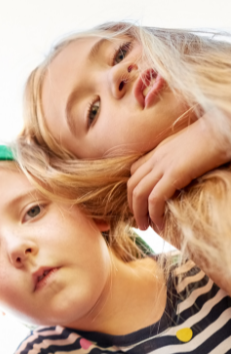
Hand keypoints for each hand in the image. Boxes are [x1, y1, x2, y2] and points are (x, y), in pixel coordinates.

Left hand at [128, 113, 230, 230]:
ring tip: (146, 227)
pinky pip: (155, 198)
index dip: (134, 190)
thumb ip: (183, 159)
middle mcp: (157, 157)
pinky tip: (160, 223)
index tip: (141, 205)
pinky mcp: (175, 172)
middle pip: (132, 185)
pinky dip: (154, 213)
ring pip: (139, 193)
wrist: (226, 126)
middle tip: (140, 221)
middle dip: (132, 206)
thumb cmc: (218, 135)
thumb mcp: (194, 146)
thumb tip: (187, 174)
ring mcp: (164, 164)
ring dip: (139, 213)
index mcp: (161, 150)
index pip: (135, 171)